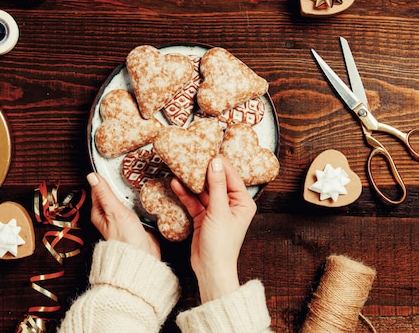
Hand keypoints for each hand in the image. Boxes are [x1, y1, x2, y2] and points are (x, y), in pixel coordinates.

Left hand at [87, 172, 160, 259]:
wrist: (141, 257)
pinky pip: (138, 206)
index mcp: (99, 212)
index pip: (99, 189)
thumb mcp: (114, 211)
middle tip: (130, 169)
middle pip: (114, 193)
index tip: (112, 164)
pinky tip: (147, 194)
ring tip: (140, 178)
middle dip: (121, 183)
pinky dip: (142, 200)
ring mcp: (124, 218)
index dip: (105, 177)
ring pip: (127, 199)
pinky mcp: (137, 222)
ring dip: (133, 192)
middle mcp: (110, 215)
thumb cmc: (125, 238)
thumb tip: (91, 176)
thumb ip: (105, 193)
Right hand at [172, 155, 256, 301]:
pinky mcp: (203, 217)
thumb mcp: (218, 211)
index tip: (207, 150)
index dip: (219, 163)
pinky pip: (194, 201)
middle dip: (203, 171)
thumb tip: (216, 162)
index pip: (231, 176)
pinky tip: (176, 184)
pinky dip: (186, 194)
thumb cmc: (221, 244)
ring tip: (180, 168)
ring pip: (203, 191)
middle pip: (216, 181)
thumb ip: (216, 185)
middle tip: (191, 156)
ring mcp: (216, 211)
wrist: (210, 269)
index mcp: (242, 202)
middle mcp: (231, 205)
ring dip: (192, 182)